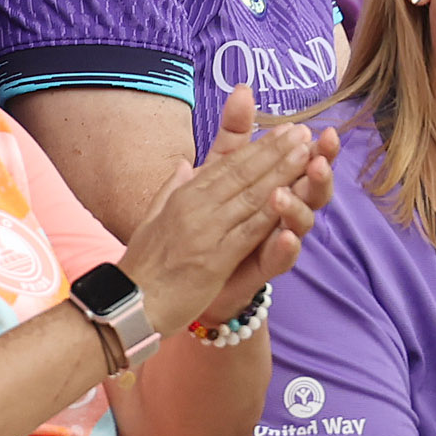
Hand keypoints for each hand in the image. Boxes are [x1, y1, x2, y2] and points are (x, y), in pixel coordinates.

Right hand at [120, 86, 327, 333]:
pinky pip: (248, 230)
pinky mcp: (214, 258)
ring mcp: (206, 230)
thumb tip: (182, 165)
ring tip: (307, 153)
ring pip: (251, 195)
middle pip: (243, 173)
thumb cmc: (143, 266)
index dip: (258, 147)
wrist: (128, 305)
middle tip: (303, 132)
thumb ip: (171, 190)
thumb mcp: (153, 218)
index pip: (227, 165)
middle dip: (276, 151)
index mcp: (184, 195)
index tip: (282, 131)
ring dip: (282, 173)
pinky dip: (271, 212)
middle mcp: (195, 206)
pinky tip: (291, 197)